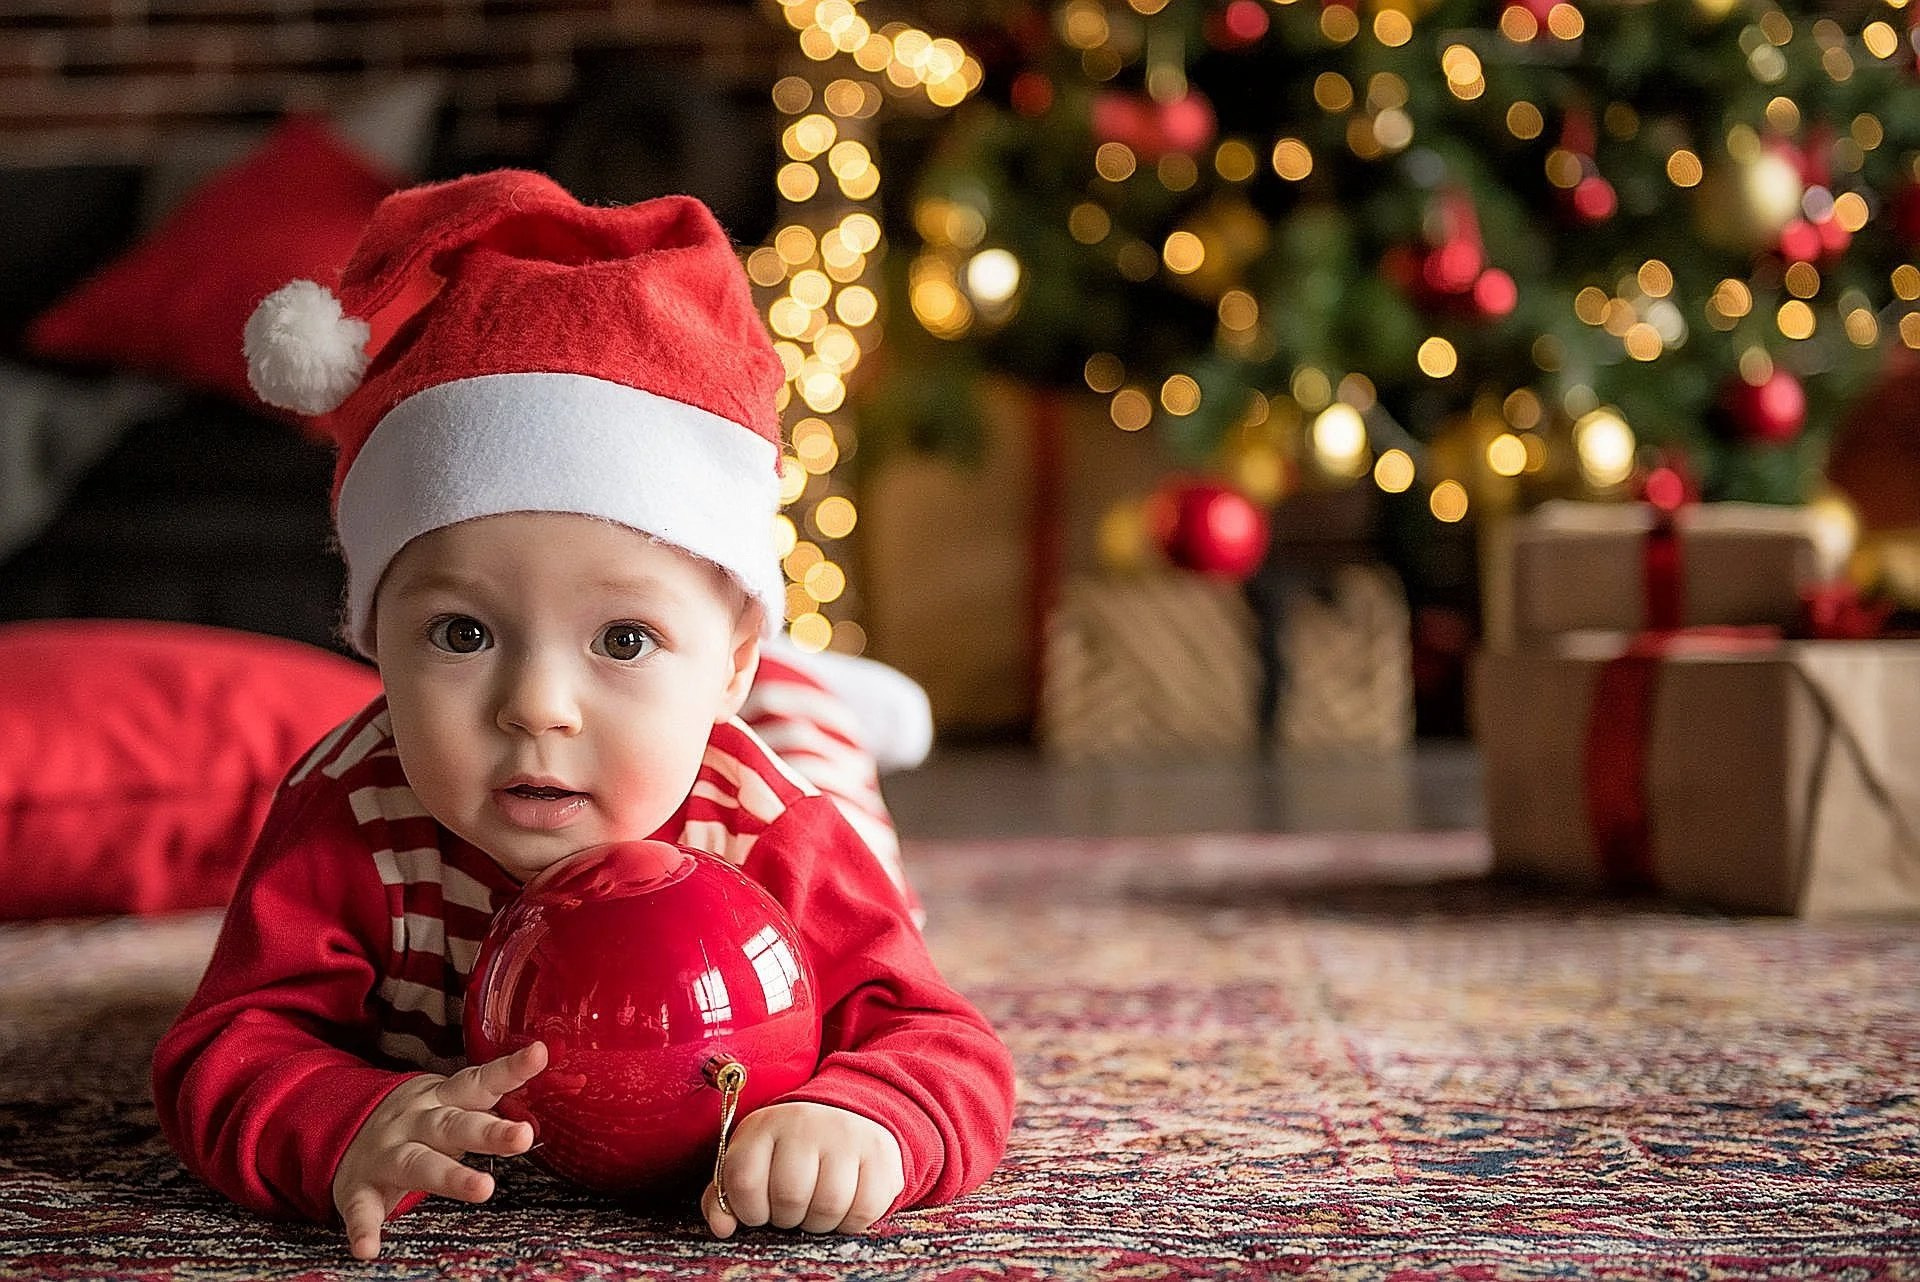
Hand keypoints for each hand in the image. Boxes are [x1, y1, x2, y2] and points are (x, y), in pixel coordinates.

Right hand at [331, 1040, 547, 1258]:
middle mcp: (416, 1122)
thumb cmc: (415, 1121)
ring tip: (482, 1189)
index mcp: (442, 1099)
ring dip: (450, 1176)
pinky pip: (361, 1209)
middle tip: (523, 1137)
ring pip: (419, 1163)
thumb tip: (547, 1102)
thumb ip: (489, 1104)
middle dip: (489, 1130)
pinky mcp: (359, 1188)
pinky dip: (363, 1228)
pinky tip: (369, 1248)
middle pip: (455, 1124)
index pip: (479, 1081)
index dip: (510, 1069)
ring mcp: (387, 1153)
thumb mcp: (449, 1103)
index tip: (540, 1054)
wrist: (339, 1129)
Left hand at [701, 1101, 903, 1237]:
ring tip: (816, 1209)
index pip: (744, 1179)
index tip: (759, 1211)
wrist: (847, 1117)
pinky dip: (851, 1222)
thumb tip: (722, 1228)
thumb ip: (726, 1195)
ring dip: (819, 1222)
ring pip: (829, 1206)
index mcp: (765, 1125)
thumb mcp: (753, 1162)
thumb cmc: (789, 1153)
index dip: (749, 1210)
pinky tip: (843, 1208)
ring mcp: (846, 1135)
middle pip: (789, 1196)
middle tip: (792, 1210)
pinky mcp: (880, 1153)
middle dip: (787, 1218)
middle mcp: (805, 1123)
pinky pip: (864, 1209)